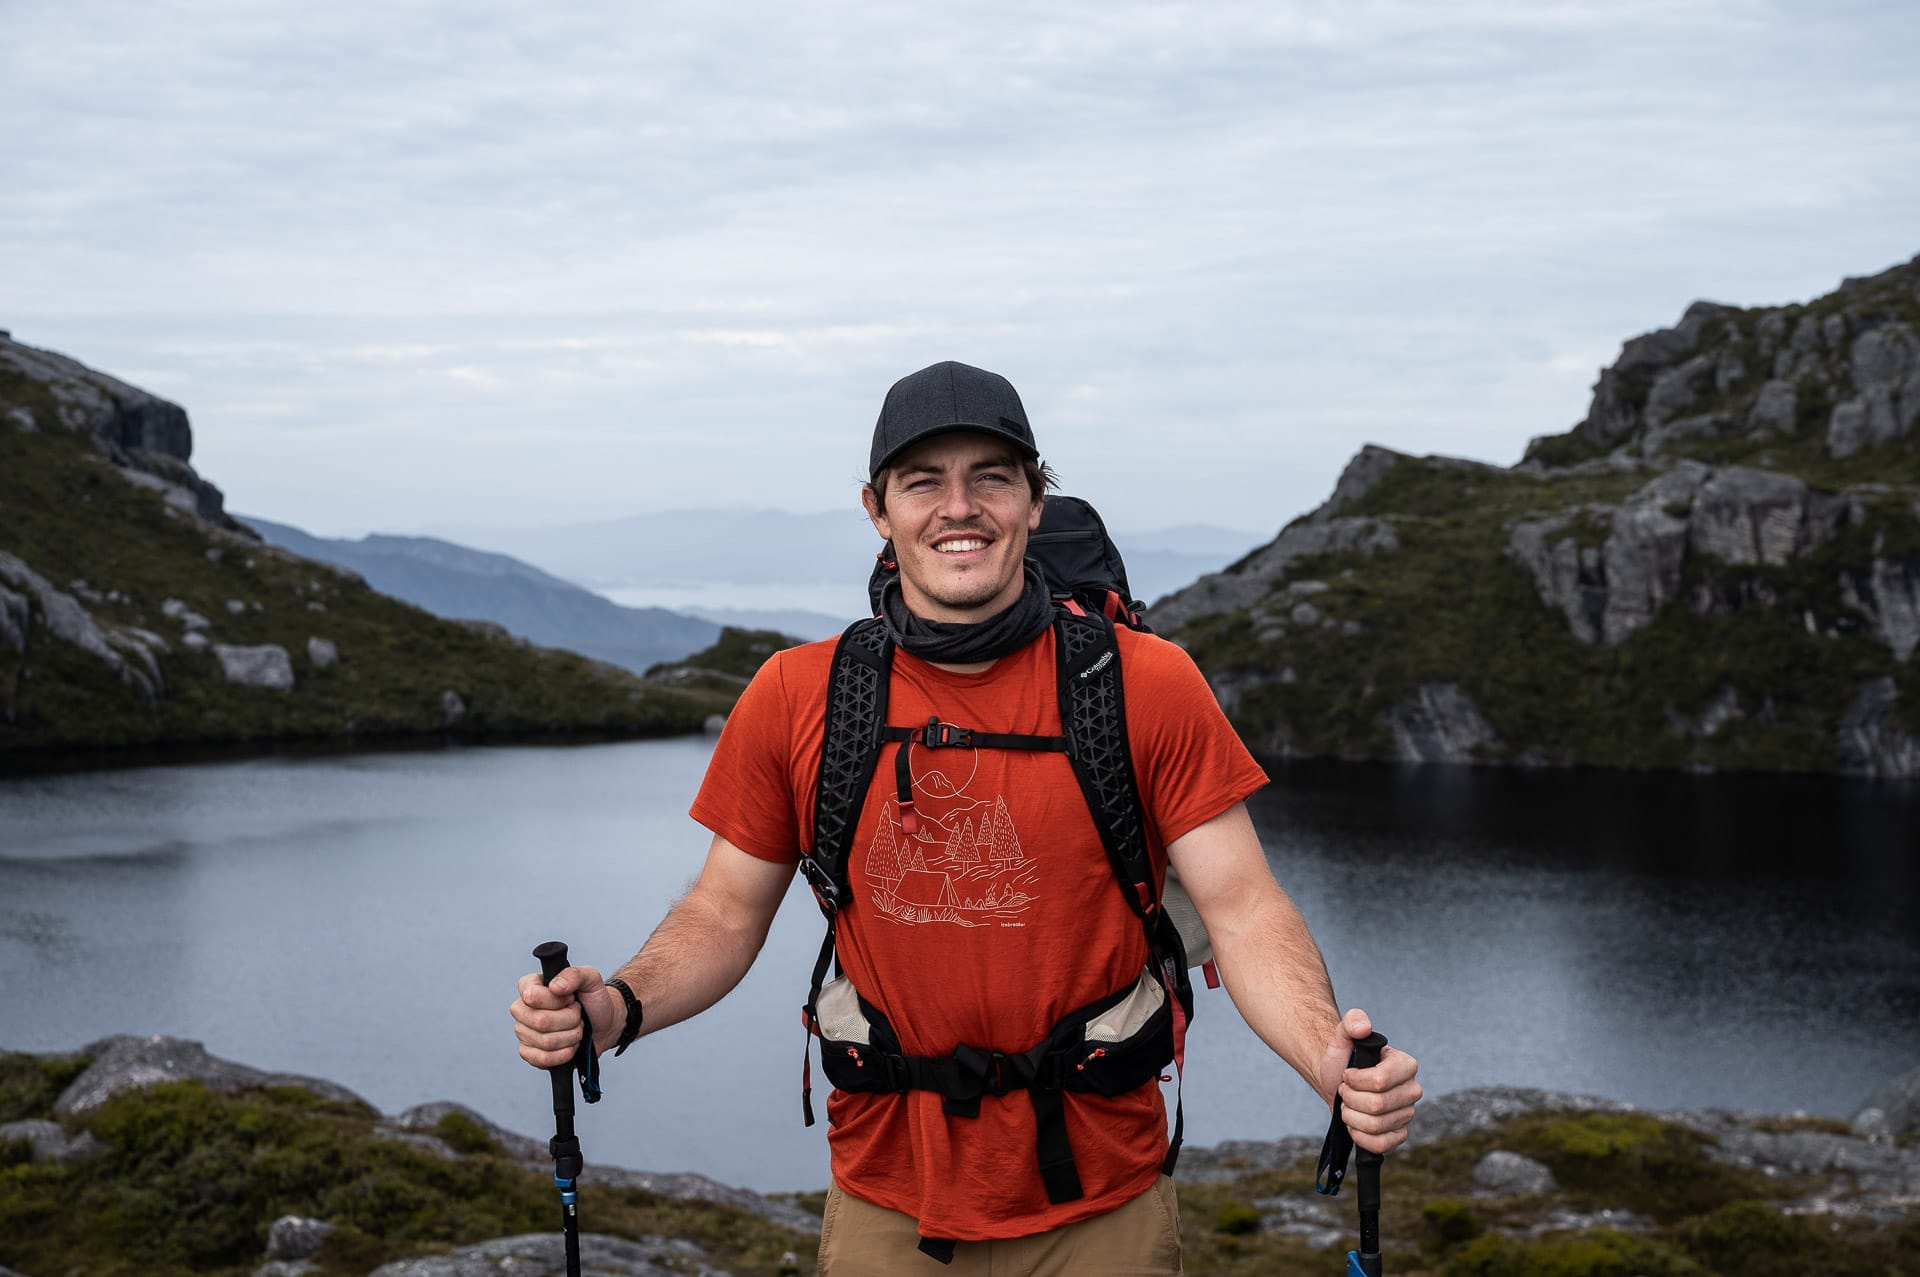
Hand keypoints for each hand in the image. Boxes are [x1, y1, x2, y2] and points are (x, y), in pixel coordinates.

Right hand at [510, 964, 618, 1067]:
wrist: (603, 1025)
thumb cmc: (593, 1001)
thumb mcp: (591, 979)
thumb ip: (574, 975)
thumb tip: (555, 986)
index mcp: (531, 985)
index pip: (531, 996)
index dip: (557, 1001)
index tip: (571, 999)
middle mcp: (522, 1009)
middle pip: (540, 1022)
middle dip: (569, 1020)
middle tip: (578, 1015)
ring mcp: (523, 1032)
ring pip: (545, 1042)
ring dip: (570, 1037)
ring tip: (576, 1029)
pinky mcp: (529, 1053)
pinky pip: (542, 1059)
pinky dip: (564, 1054)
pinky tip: (570, 1046)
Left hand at [1318, 1008, 1420, 1154]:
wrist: (1336, 1080)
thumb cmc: (1342, 1057)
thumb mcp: (1343, 1035)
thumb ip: (1352, 1022)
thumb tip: (1362, 1026)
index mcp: (1405, 1065)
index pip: (1380, 1082)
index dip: (1355, 1081)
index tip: (1346, 1075)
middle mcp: (1412, 1090)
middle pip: (1376, 1106)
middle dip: (1350, 1099)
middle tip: (1344, 1090)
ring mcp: (1407, 1114)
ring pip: (1376, 1126)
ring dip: (1351, 1116)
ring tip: (1348, 1104)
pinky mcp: (1399, 1134)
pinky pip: (1382, 1145)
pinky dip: (1361, 1137)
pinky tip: (1354, 1124)